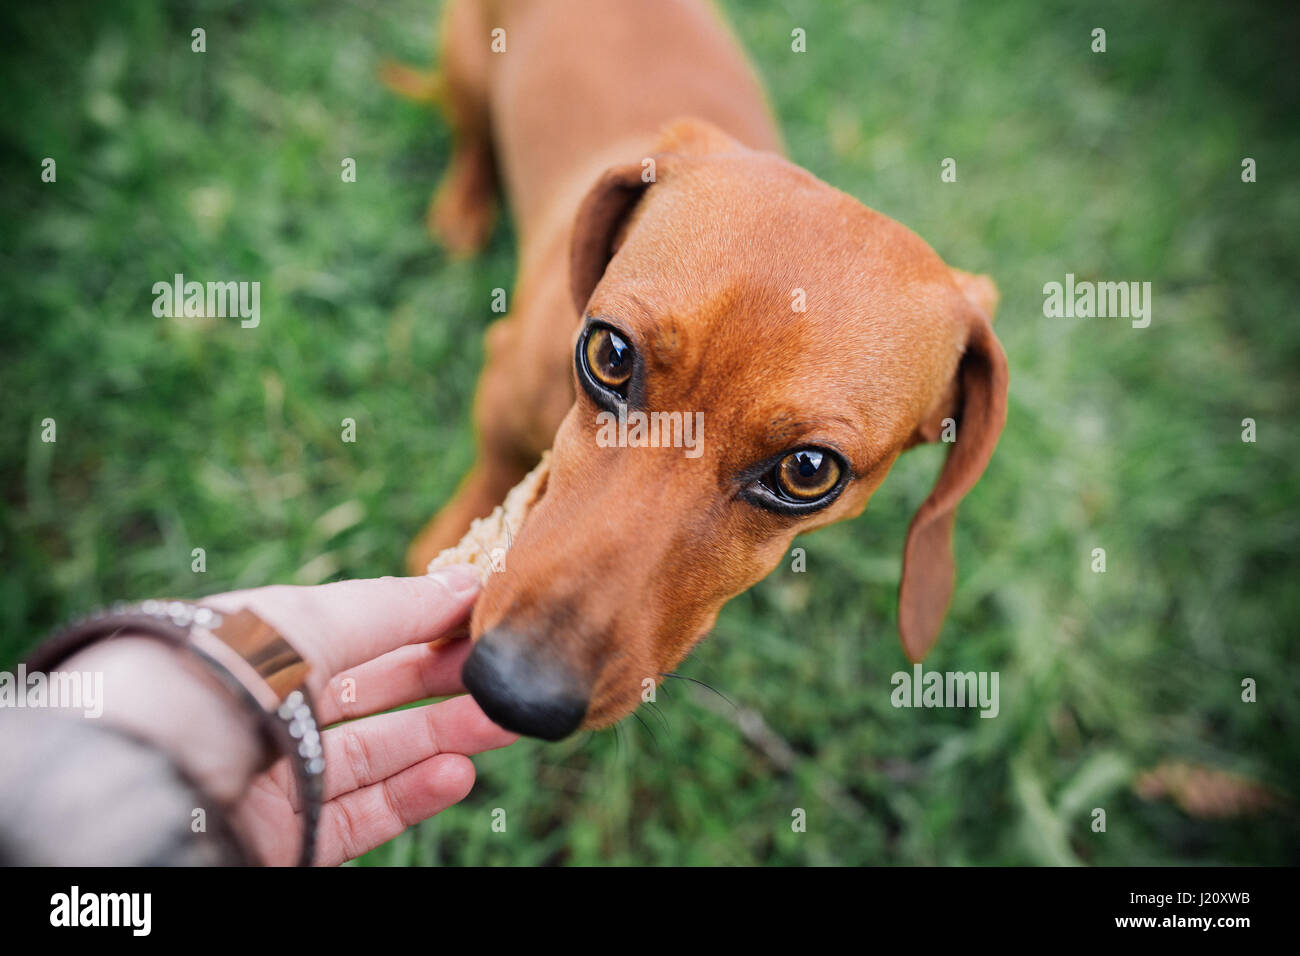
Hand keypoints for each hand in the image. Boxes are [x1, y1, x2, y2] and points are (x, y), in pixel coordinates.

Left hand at [200, 567, 515, 864]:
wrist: (134, 784)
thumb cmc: (212, 677)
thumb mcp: (307, 622)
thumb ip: (392, 609)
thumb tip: (468, 581)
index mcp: (257, 642)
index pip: (356, 627)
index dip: (420, 619)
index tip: (485, 610)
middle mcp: (265, 708)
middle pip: (373, 692)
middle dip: (443, 678)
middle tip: (507, 668)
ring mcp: (275, 776)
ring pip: (377, 755)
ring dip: (444, 736)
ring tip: (505, 721)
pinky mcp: (284, 839)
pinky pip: (360, 815)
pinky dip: (413, 795)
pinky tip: (458, 772)